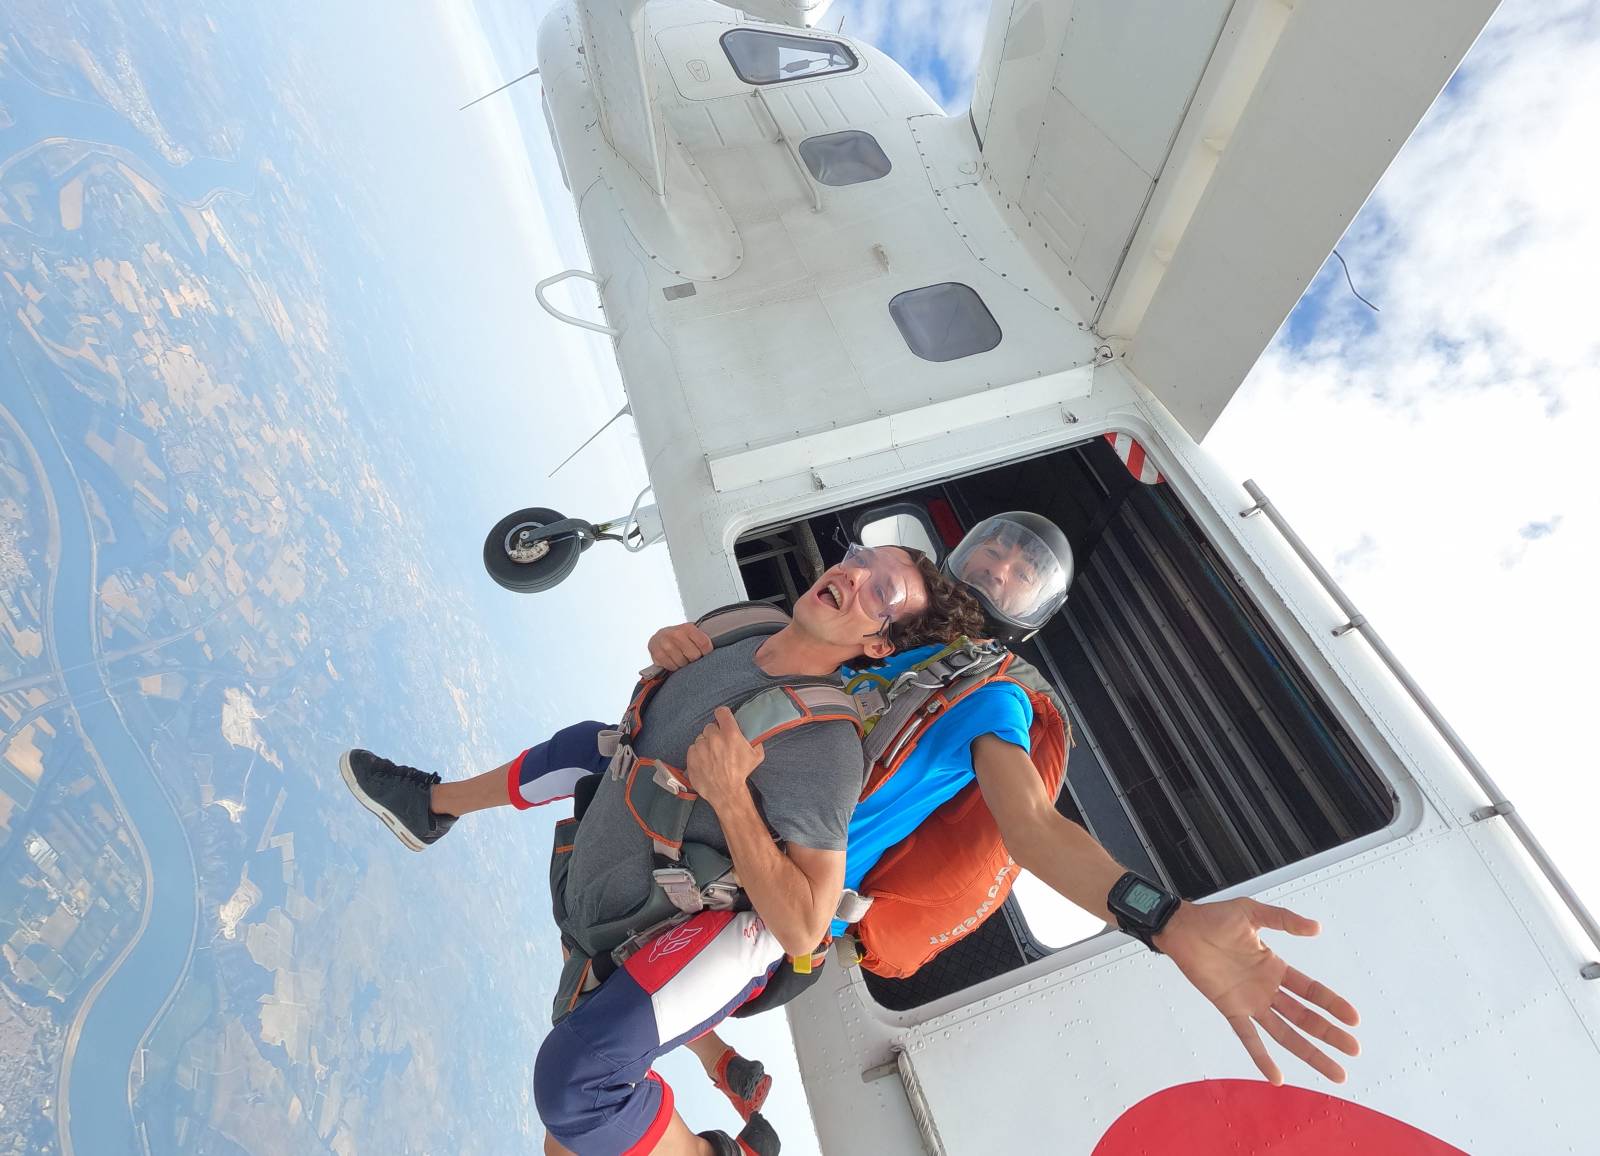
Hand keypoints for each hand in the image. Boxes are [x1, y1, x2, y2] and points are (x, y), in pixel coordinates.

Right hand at [647, 622, 713, 670]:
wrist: (659, 637)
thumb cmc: (679, 636)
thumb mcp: (691, 632)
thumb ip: (702, 638)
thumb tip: (719, 646)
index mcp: (688, 628)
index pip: (704, 644)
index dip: (707, 652)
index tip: (705, 653)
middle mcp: (676, 634)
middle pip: (694, 656)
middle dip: (694, 658)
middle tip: (690, 655)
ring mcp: (665, 644)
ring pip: (682, 663)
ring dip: (683, 663)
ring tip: (681, 657)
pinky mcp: (658, 654)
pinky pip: (672, 667)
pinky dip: (674, 666)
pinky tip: (673, 659)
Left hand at [685, 707, 763, 807]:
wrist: (726, 792)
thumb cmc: (742, 773)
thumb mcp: (757, 755)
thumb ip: (754, 739)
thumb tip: (752, 731)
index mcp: (730, 734)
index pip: (721, 712)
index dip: (723, 715)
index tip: (723, 720)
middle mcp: (714, 738)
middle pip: (710, 726)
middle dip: (715, 733)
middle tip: (720, 744)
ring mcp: (701, 748)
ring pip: (701, 738)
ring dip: (706, 744)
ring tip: (712, 755)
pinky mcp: (691, 757)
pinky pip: (693, 748)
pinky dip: (697, 753)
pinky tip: (705, 761)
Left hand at [1154, 899, 1359, 1084]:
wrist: (1182, 927)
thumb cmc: (1215, 918)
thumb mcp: (1254, 913)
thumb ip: (1285, 920)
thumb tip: (1317, 928)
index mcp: (1275, 967)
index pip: (1311, 991)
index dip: (1332, 1004)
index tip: (1354, 1019)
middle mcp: (1266, 989)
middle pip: (1304, 1017)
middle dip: (1329, 1034)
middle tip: (1354, 1051)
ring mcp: (1249, 1002)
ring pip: (1285, 1033)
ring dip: (1309, 1052)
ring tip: (1334, 1071)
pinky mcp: (1230, 1009)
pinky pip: (1248, 1037)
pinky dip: (1261, 1057)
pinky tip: (1276, 1078)